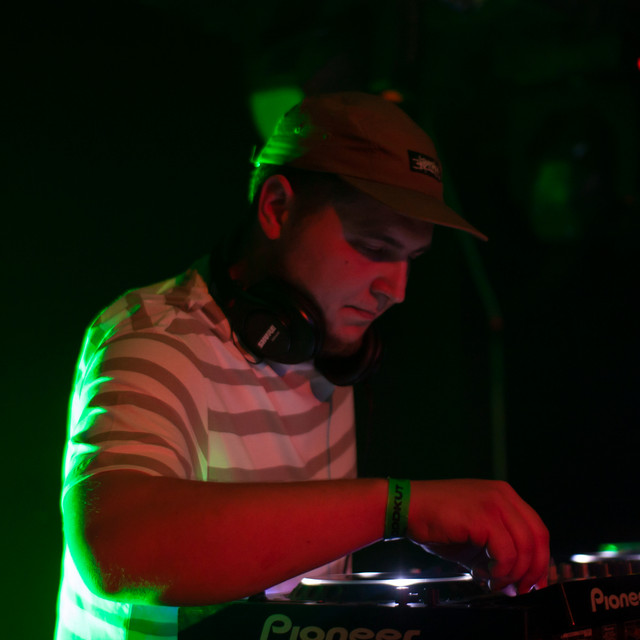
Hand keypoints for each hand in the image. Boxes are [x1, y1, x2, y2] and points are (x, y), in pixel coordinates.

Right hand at [408, 479, 548, 593]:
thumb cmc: (435, 521)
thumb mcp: (474, 538)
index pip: (537, 529)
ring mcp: (494, 503)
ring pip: (525, 548)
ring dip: (511, 575)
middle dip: (532, 571)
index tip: (533, 583)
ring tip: (492, 582)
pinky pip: (506, 553)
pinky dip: (499, 572)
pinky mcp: (483, 517)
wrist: (405, 508)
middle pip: (538, 538)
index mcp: (504, 495)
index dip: (540, 560)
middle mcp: (503, 495)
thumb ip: (498, 555)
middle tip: (518, 590)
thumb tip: (515, 585)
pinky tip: (482, 574)